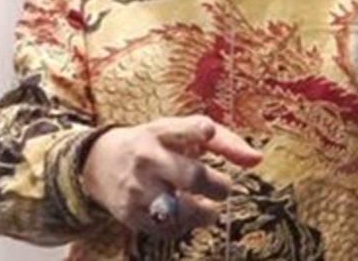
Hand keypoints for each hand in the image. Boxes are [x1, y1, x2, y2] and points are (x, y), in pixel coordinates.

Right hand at [80, 115, 261, 236]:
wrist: (99, 162)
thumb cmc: (154, 144)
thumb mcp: (180, 132)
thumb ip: (222, 142)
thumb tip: (257, 160)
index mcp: (160, 133)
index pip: (181, 129)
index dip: (197, 131)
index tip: (207, 132)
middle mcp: (147, 158)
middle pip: (191, 176)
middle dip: (217, 186)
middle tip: (223, 188)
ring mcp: (137, 188)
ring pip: (182, 210)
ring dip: (203, 212)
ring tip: (206, 205)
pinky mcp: (130, 214)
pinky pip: (168, 229)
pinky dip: (185, 225)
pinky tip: (185, 214)